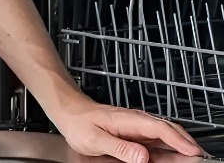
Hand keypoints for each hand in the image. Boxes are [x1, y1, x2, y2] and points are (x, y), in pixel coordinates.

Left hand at [52, 96, 203, 162]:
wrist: (68, 111)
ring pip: (165, 135)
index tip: (193, 152)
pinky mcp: (134, 132)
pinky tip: (172, 157)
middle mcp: (136, 121)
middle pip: (169, 130)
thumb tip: (143, 156)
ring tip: (191, 159)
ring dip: (179, 146)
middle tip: (200, 157)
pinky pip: (156, 140)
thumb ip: (119, 148)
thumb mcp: (94, 139)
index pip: (161, 129)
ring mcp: (136, 126)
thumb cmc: (78, 122)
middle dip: (186, 143)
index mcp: (129, 120)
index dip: (179, 141)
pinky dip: (169, 148)